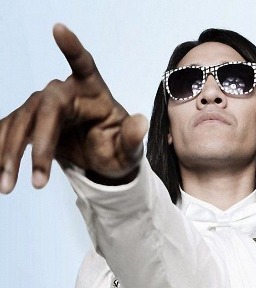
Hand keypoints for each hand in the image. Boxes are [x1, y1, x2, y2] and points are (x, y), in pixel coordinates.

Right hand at [0, 24, 146, 193]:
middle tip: (38, 182)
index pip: (83, 64)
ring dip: (10, 155)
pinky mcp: (26, 121)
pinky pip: (6, 132)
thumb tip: (140, 123)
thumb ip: (133, 139)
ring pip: (20, 123)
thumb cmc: (118, 149)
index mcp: (94, 91)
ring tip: (9, 187)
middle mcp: (64, 93)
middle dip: (39, 146)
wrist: (101, 162)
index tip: (58, 28)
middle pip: (45, 109)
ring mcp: (42, 106)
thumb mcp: (130, 151)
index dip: (71, 47)